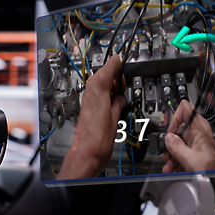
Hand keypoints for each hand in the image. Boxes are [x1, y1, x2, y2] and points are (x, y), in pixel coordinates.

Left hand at [58, 55, 125, 179]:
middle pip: (107, 71)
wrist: (86, 151)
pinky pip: (99, 92)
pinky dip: (107, 95)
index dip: (121, 66)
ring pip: (103, 82)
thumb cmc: (98, 138)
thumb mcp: (116, 115)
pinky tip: (113, 105)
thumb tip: (121, 96)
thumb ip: (119, 100)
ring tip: (119, 100)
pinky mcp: (87, 104)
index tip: (128, 68)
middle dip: (118, 79)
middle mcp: (91, 88)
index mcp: (99, 85)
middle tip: (124, 90)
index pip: (112, 62)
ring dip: (112, 88)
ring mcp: (87, 95)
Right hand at [162, 100, 214, 172]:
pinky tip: (173, 169)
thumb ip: (177, 147)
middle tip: (167, 154)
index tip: (170, 133)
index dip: (175, 119)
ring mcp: (195, 142)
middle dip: (170, 142)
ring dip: (171, 155)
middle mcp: (198, 133)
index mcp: (200, 128)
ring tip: (169, 166)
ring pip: (177, 142)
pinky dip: (175, 160)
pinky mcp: (193, 151)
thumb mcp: (191, 159)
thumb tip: (168, 139)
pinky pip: (180, 151)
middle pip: (177, 129)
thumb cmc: (211, 171)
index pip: (185, 109)